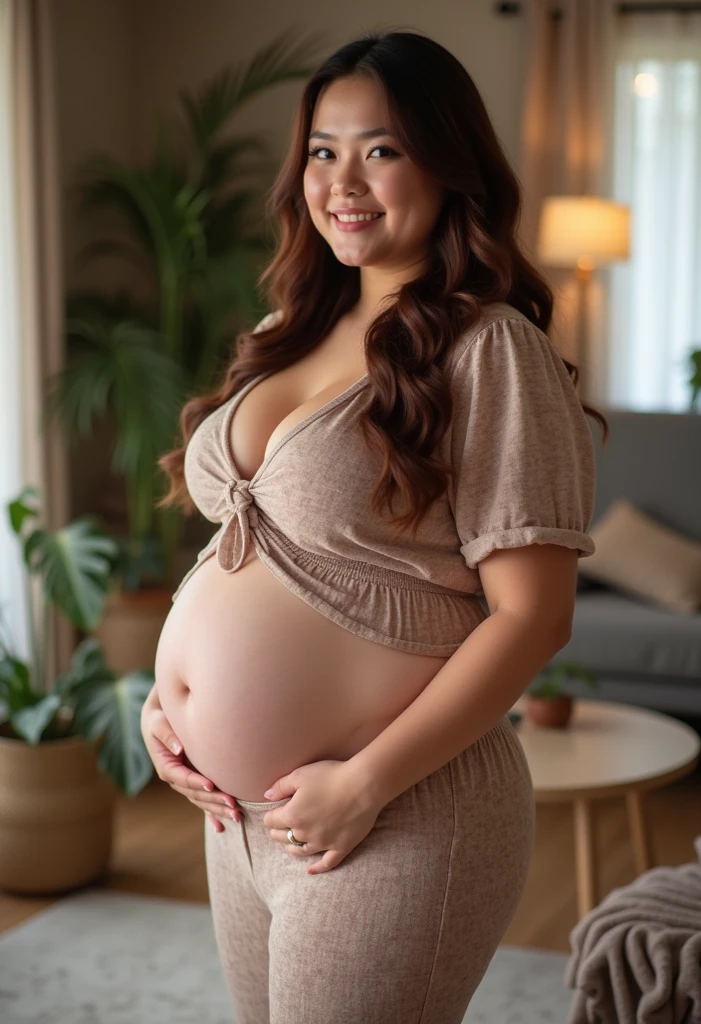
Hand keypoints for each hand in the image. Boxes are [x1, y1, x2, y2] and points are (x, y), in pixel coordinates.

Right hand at [140, 690, 240, 830]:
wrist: (158, 720)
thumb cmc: (158, 719)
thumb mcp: (158, 723)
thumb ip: (167, 734)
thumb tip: (179, 748)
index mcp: (166, 767)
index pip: (182, 778)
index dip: (196, 782)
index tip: (212, 785)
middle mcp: (175, 779)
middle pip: (195, 794)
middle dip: (214, 801)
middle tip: (234, 805)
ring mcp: (184, 783)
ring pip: (201, 800)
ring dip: (217, 809)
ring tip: (237, 816)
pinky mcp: (192, 782)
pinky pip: (202, 800)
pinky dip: (211, 814)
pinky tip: (221, 827)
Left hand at [262, 760, 380, 874]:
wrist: (363, 785)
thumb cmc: (331, 776)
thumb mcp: (300, 775)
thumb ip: (280, 786)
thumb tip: (266, 795)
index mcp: (292, 815)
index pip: (271, 821)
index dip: (271, 816)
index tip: (274, 812)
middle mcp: (305, 833)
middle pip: (283, 838)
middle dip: (278, 832)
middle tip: (279, 827)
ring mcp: (323, 843)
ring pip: (301, 851)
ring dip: (292, 848)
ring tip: (289, 844)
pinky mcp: (340, 847)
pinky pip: (326, 863)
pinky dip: (317, 868)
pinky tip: (310, 871)